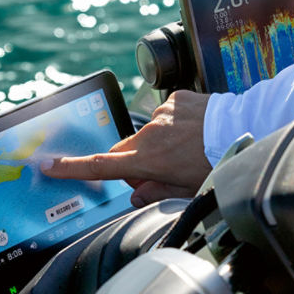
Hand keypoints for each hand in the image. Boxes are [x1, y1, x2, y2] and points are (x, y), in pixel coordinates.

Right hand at [42, 90, 210, 205]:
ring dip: (158, 142)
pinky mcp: (175, 98)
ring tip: (187, 149)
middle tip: (158, 172)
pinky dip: (173, 124)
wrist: (243, 127)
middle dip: (132, 162)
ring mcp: (162, 113)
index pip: (101, 166)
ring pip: (148, 133)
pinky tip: (194, 131)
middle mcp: (150, 134)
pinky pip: (165, 114)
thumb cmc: (218, 163)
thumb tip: (136, 195)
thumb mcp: (188, 190)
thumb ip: (157, 193)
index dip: (72, 167)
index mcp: (148, 159)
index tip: (50, 165)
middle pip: (123, 150)